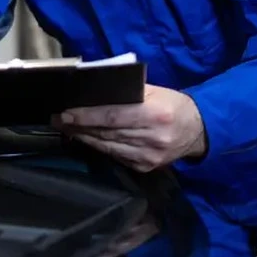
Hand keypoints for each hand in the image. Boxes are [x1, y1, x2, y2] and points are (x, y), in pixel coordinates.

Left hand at [51, 85, 206, 172]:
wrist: (198, 131)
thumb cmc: (172, 104)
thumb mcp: (155, 90)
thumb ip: (128, 91)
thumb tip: (94, 88)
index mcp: (155, 114)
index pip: (112, 116)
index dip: (86, 116)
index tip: (65, 113)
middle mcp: (151, 138)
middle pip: (106, 133)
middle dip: (78, 126)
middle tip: (58, 118)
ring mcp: (148, 157)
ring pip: (107, 147)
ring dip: (83, 137)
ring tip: (66, 127)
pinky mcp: (144, 167)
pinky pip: (114, 156)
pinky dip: (98, 146)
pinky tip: (86, 138)